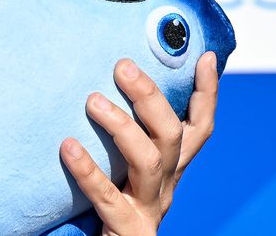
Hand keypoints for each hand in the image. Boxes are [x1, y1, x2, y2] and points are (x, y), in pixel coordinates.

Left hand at [59, 52, 219, 234]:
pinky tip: (68, 147)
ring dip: (122, 127)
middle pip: (172, 135)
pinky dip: (89, 171)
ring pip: (149, 162)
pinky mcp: (126, 230)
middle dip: (151, 98)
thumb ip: (128, 135)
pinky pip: (109, 199)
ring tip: (92, 101)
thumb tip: (106, 86)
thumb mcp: (128, 169)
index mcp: (171, 169)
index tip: (204, 56)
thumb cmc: (114, 205)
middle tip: (122, 66)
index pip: (198, 128)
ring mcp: (148, 208)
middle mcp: (166, 185)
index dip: (207, 94)